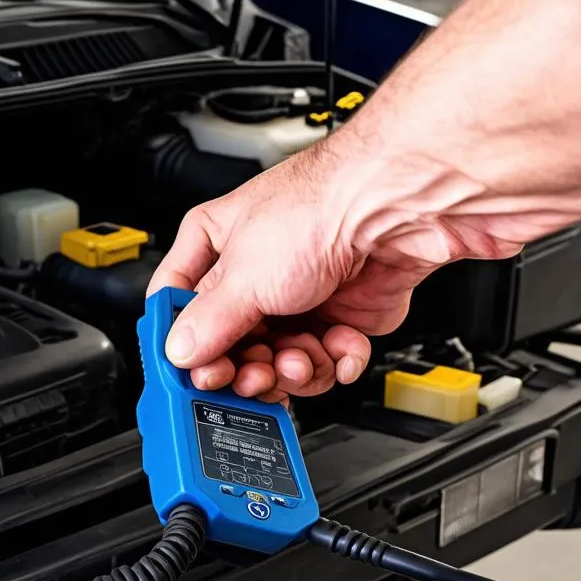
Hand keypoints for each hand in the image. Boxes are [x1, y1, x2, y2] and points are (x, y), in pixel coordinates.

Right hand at [146, 130, 533, 402]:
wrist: (402, 205)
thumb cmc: (324, 205)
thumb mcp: (245, 273)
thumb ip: (208, 323)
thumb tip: (179, 353)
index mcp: (216, 248)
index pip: (178, 307)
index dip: (182, 346)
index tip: (190, 374)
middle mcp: (255, 275)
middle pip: (231, 347)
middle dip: (246, 367)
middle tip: (252, 375)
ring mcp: (299, 299)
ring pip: (279, 363)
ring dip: (294, 368)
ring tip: (302, 356)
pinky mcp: (341, 319)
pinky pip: (326, 362)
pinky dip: (336, 362)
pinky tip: (338, 346)